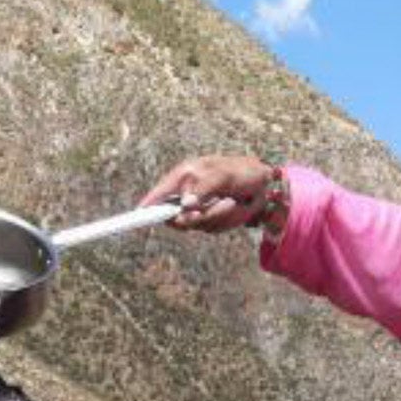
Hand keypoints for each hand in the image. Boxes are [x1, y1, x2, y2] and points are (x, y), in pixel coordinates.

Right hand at [139, 154, 274, 232]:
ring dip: (218, 216)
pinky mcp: (210, 220)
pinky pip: (213, 228)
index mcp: (183, 177)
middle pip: (177, 219)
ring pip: (198, 225)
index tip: (138, 217)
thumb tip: (186, 205)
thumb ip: (203, 189)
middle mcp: (186, 194)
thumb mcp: (222, 176)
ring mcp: (197, 209)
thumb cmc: (241, 172)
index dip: (147, 207)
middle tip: (216, 206)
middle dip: (199, 216)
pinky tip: (235, 207)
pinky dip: (226, 221)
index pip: (158, 195)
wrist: (263, 183)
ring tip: (232, 201)